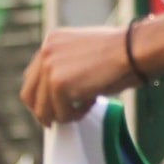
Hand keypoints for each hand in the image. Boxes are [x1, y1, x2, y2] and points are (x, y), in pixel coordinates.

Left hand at [19, 26, 137, 125]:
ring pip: (44, 109)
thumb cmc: (121, 52)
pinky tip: (92, 103)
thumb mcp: (85, 53)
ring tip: (84, 108)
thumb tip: (55, 95)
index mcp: (51, 41)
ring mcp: (49, 68)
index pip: (32, 76)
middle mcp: (45, 51)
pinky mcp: (59, 84)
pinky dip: (76, 115)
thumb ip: (66, 66)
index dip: (41, 96)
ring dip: (64, 114)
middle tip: (56, 122)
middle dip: (42, 112)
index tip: (52, 108)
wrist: (134, 50)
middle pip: (28, 94)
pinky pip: (61, 114)